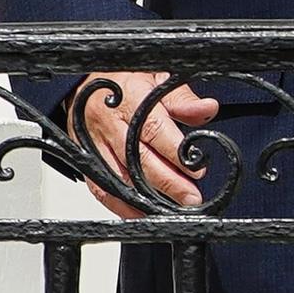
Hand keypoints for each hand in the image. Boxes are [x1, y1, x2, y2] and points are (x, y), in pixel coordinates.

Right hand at [66, 71, 219, 215]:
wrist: (86, 83)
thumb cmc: (126, 81)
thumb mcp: (157, 78)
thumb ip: (182, 98)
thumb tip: (208, 109)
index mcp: (128, 99)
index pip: (153, 130)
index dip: (175, 153)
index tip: (197, 169)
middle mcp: (108, 124)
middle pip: (137, 160)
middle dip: (168, 183)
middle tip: (191, 198)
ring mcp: (93, 145)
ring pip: (119, 179)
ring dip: (146, 199)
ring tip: (171, 210)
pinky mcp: (85, 161)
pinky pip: (101, 189)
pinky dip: (121, 205)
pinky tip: (141, 213)